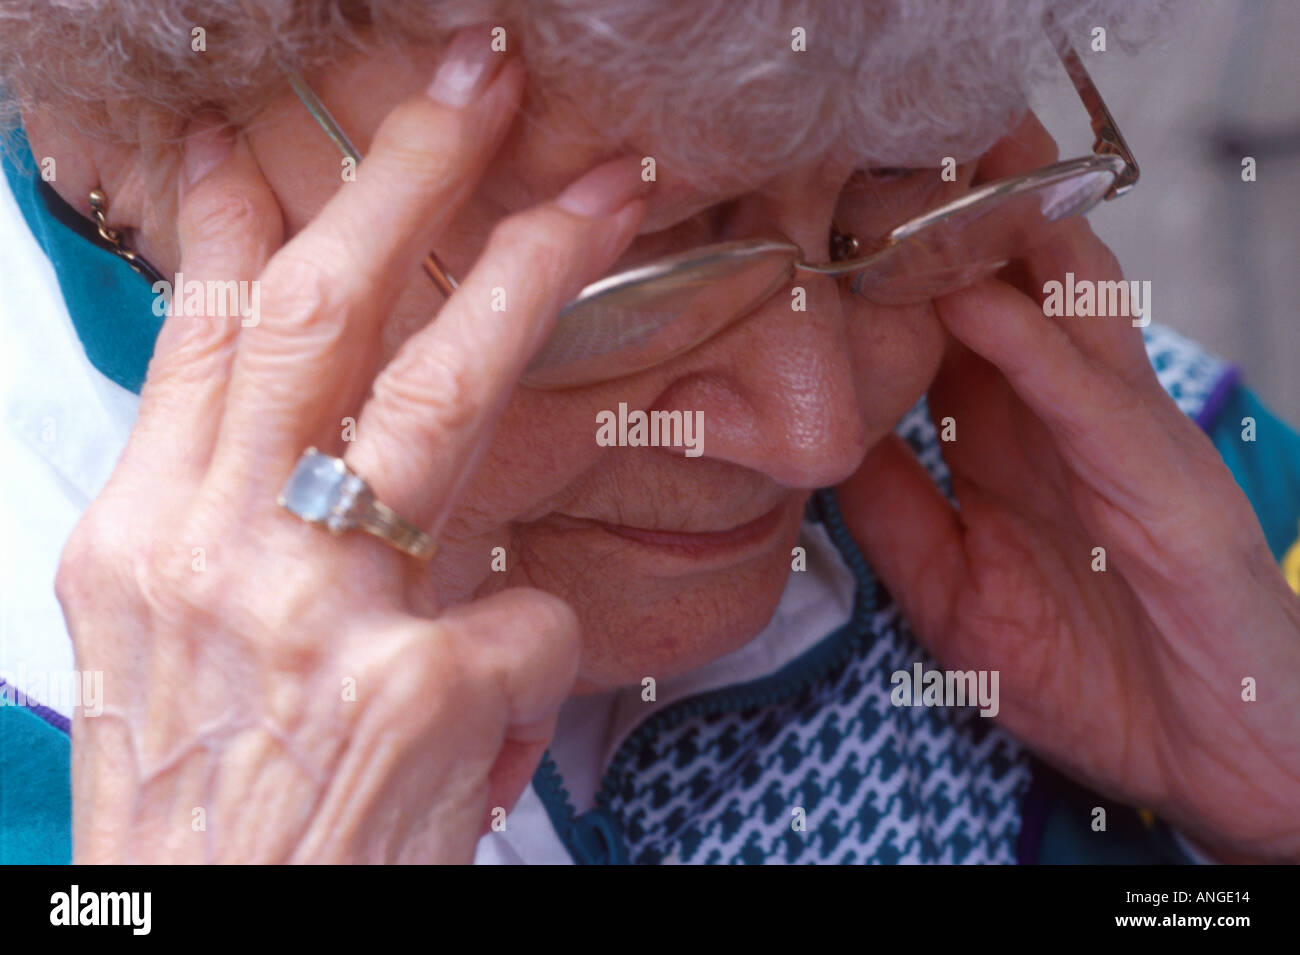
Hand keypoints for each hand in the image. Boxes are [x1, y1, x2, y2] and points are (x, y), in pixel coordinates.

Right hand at [55, 51, 647, 861]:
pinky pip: (528, 607)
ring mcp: (324, 617)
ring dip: (528, 277)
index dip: (245, 218)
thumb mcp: (166, 648)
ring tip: (602, 195)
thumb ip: (232, 521)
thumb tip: (315, 416)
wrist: (218, 948)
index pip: (199, 335)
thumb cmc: (202, 805)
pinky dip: (530, 636)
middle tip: (479, 86)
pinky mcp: (423, 687)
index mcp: (144, 544)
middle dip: (409, 180)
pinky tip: (498, 690)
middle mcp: (220, 559)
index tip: (272, 134)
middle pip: (323, 319)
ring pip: (440, 399)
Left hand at [836, 114, 1299, 862]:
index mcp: (1013, 442)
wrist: (1214, 755)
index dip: (888, 274)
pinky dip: (1031, 340)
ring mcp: (1118, 438)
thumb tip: (824, 447)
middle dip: (950, 219)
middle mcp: (1063, 419)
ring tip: (926, 168)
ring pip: (1058, 309)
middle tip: (874, 150)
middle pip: (1007, 289)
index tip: (818, 226)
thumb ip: (894, 517)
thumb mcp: (954, 594)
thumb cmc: (1095, 675)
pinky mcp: (1158, 478)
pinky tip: (975, 296)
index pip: (946, 330)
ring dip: (996, 237)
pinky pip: (1087, 394)